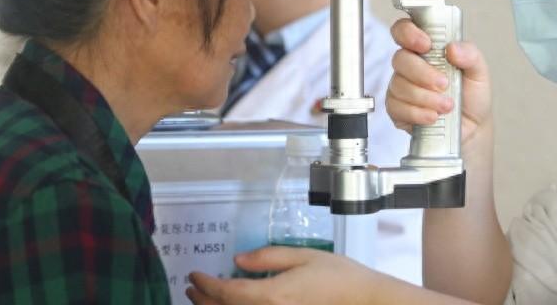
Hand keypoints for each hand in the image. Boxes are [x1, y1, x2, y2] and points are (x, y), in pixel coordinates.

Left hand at [186, 247, 385, 304]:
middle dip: (202, 300)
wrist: (364, 300)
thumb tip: (238, 260)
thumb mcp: (304, 256)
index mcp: (273, 295)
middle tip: (192, 288)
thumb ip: (268, 257)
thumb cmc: (339, 276)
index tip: (193, 274)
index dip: (205, 284)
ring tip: (202, 301)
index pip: (227, 292)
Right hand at [386, 19, 492, 147]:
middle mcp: (411, 65)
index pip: (405, 29)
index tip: (425, 44)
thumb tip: (453, 48)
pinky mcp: (397, 109)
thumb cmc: (472, 95)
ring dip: (425, 97)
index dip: (409, 33)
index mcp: (427, 48)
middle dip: (423, 73)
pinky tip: (433, 116)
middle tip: (444, 84)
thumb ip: (470, 54)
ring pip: (399, 85)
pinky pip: (396, 107)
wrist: (472, 128)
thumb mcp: (479, 71)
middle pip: (400, 58)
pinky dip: (417, 113)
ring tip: (447, 105)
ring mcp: (401, 86)